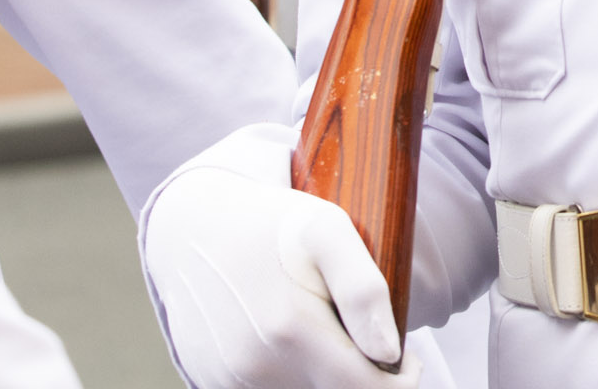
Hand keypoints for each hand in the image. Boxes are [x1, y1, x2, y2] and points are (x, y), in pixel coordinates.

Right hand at [148, 155, 408, 386]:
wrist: (190, 228)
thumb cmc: (269, 225)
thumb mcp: (327, 230)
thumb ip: (363, 290)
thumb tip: (389, 353)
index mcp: (291, 330)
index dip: (399, 383)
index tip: (407, 359)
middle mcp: (257, 366)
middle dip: (360, 376)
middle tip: (363, 335)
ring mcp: (231, 379)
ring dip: (323, 374)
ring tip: (320, 328)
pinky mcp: (213, 381)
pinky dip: (289, 373)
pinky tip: (286, 338)